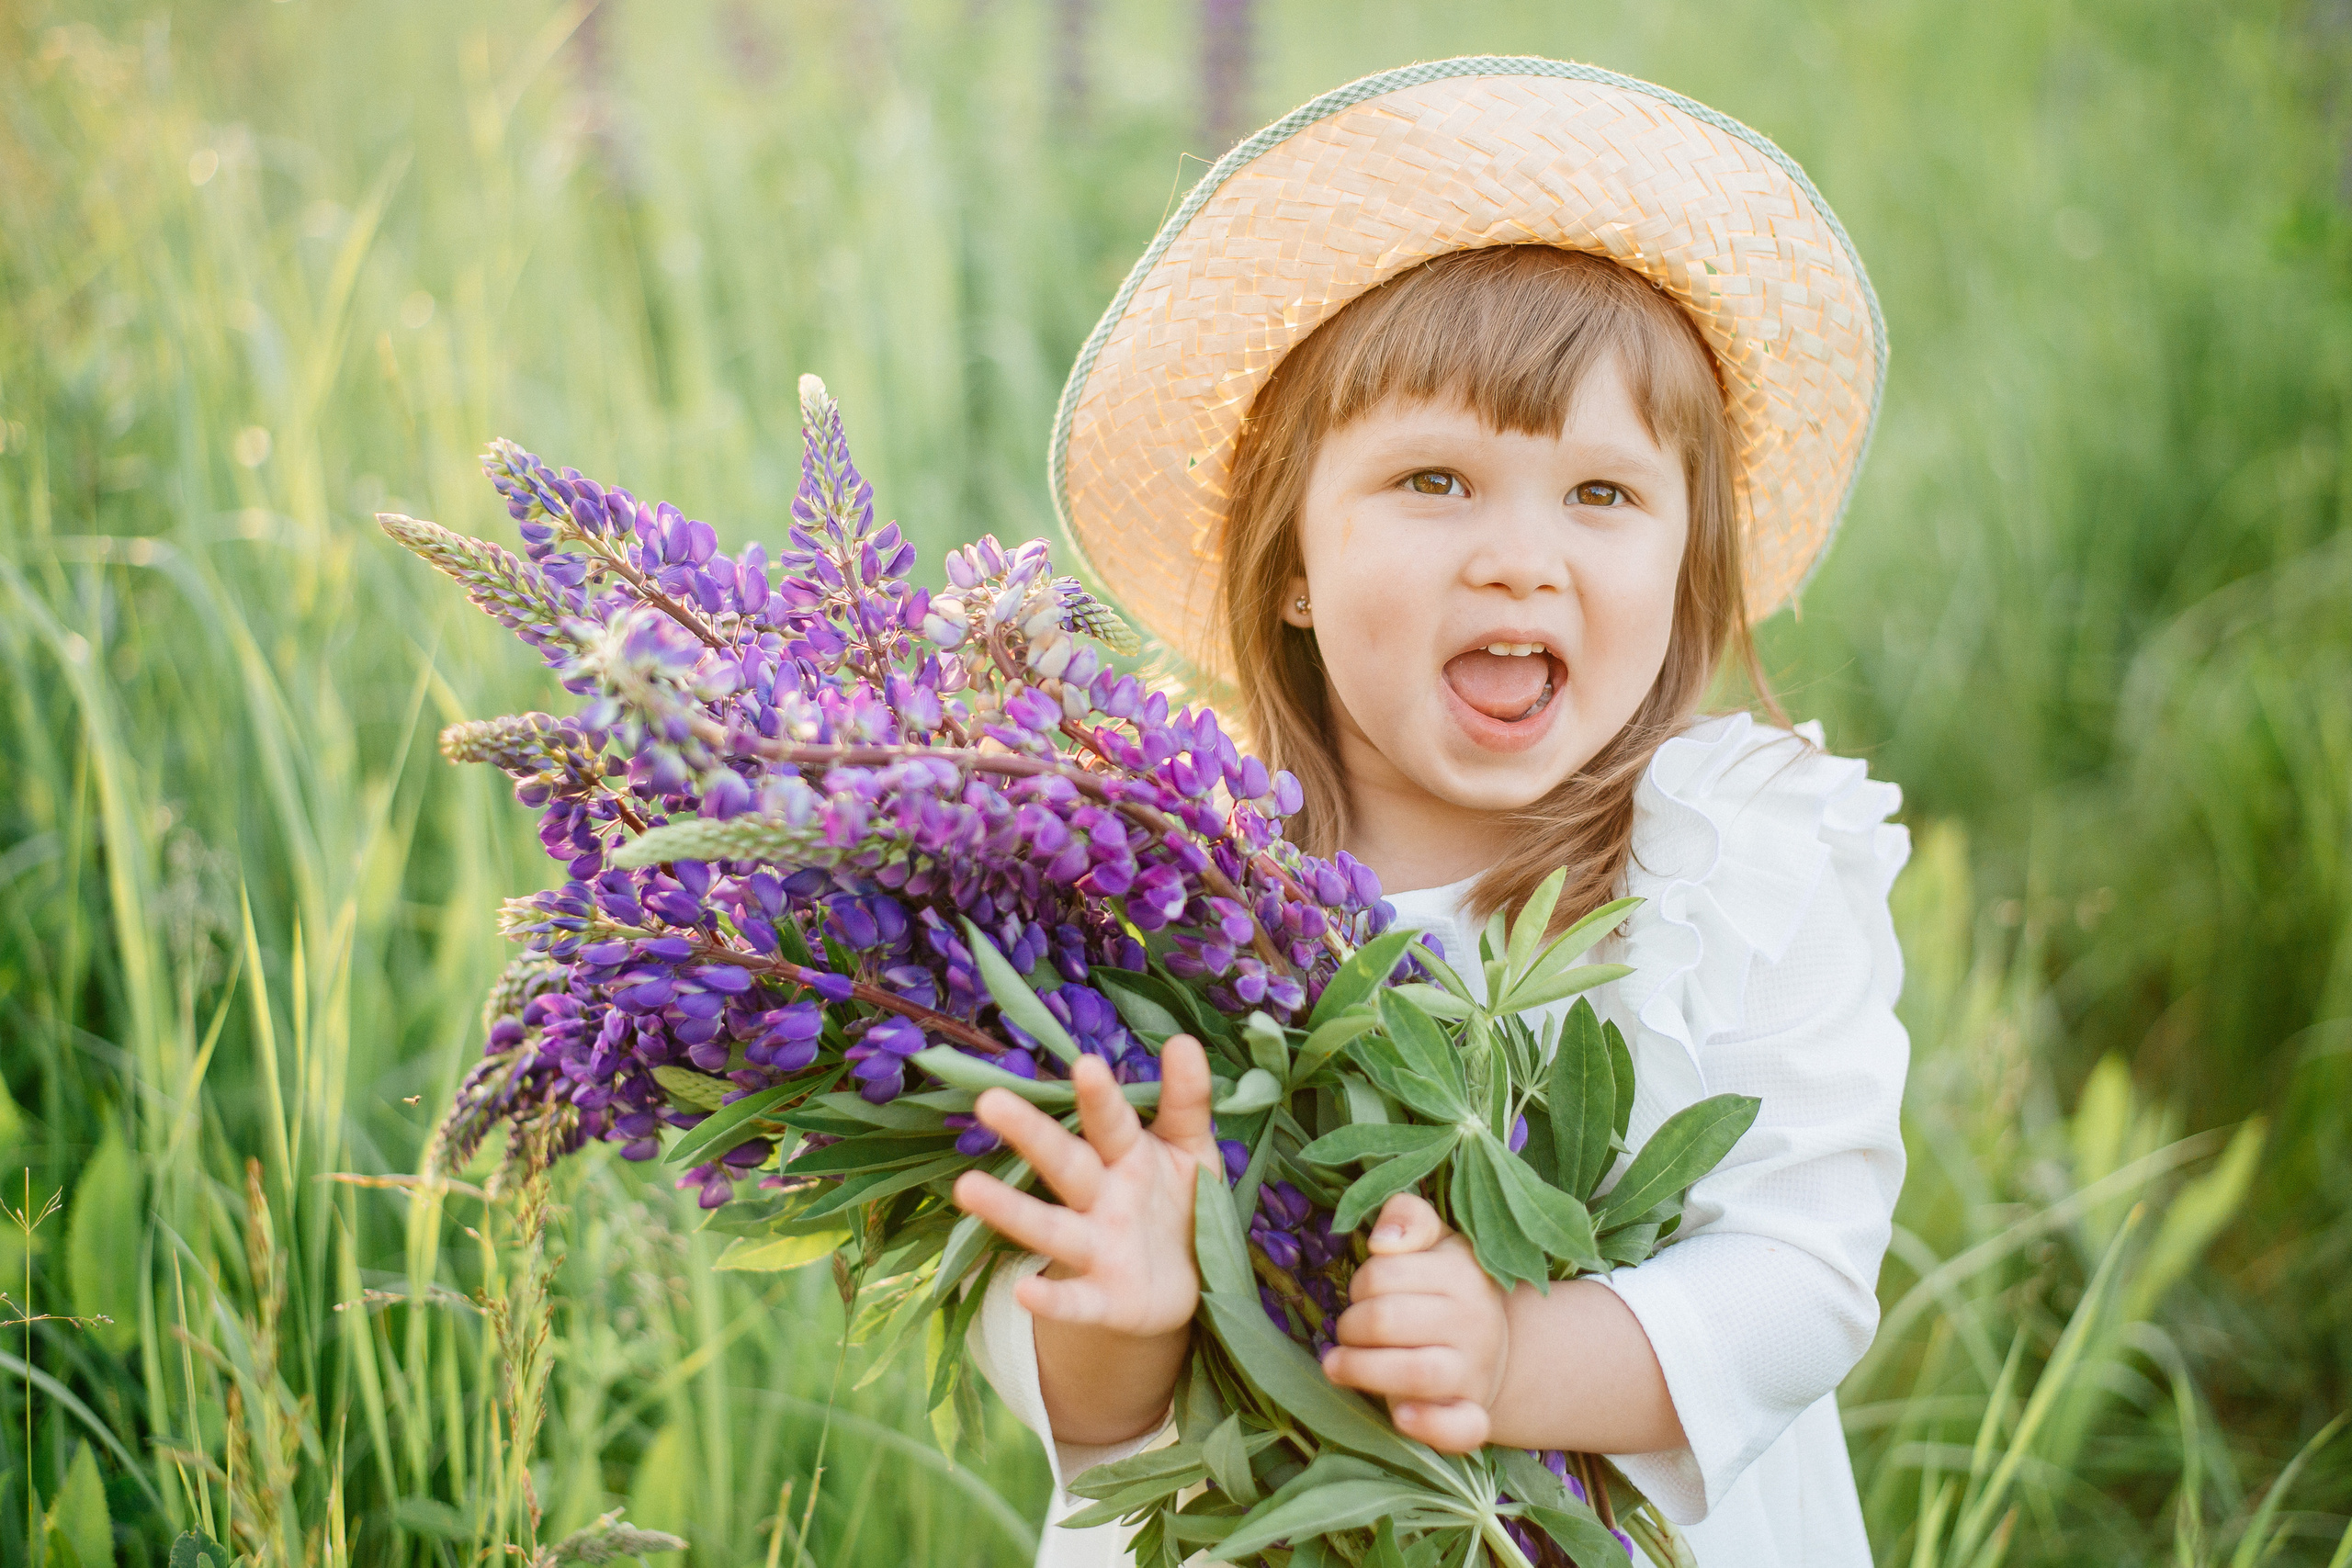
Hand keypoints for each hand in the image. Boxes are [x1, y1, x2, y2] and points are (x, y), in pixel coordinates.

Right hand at [949, 1035, 1217, 1336]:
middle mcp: (1102, 1196)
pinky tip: (1023, 1293)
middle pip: (1064, 1162)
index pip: (1109, 1121)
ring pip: (1051, 1228)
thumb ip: (1188, 1100)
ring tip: (967, 1188)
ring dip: (1010, 1211)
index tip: (1085, 1063)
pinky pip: (1076, 1301)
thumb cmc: (1180, 1200)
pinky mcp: (1104, 1299)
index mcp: (1125, 1155)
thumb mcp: (1192, 1149)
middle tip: (990, 1101)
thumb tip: (1184, 1038)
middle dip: (1031, 1135)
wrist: (1184, 1283)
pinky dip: (1052, 1300)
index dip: (1100, 1096)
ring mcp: (1097, 1248)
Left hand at [1319, 1192, 1509, 1452]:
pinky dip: (1429, 1426)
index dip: (1361, 1284)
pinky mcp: (1473, 1413)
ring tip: (1337, 1365)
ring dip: (1363, 1369)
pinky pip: (1460, 1428)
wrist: (1496, 1345)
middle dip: (1352, 1325)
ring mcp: (1474, 1372)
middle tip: (1349, 1330)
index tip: (1363, 1294)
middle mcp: (1472, 1321)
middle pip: (1388, 1321)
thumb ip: (1408, 1218)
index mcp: (1462, 1272)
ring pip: (1415, 1373)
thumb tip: (1384, 1241)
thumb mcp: (1435, 1241)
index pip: (1384, 1274)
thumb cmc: (1447, 1287)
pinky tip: (1400, 1414)